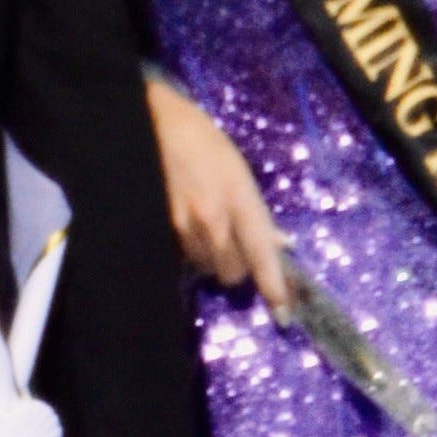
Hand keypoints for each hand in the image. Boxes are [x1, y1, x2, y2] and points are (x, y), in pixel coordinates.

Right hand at [147, 80, 289, 304]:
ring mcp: (183, 228)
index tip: (283, 311)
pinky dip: (190, 252)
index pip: (261, 253)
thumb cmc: (203, 142)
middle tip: (235, 245)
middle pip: (233, 273)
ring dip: (212, 259)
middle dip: (238, 267)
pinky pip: (183, 258)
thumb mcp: (239, 171)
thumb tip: (280, 243)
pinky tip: (187, 228)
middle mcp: (212, 219)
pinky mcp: (159, 231)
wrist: (153, 124)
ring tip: (206, 228)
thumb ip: (257, 212)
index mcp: (239, 198)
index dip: (274, 286)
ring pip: (207, 268)